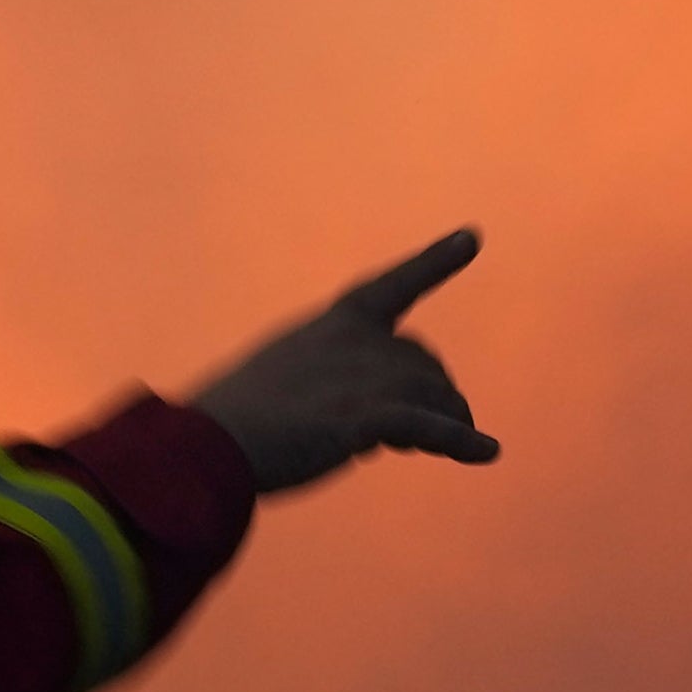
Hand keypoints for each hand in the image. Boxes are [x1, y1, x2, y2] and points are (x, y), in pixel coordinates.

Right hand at [191, 230, 499, 493]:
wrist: (204, 445)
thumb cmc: (234, 423)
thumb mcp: (287, 386)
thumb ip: (335, 389)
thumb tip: (384, 427)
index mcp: (329, 326)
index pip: (390, 286)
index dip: (434, 262)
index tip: (473, 237)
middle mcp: (353, 343)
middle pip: (423, 362)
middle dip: (433, 394)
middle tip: (420, 435)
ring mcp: (361, 379)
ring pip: (434, 395)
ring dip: (445, 425)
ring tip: (430, 450)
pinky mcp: (363, 419)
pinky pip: (431, 427)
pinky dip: (462, 441)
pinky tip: (488, 453)